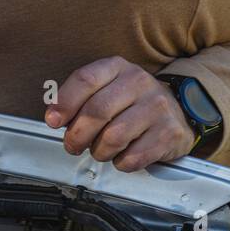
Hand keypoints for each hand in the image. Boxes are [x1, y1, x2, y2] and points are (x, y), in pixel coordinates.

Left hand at [45, 56, 194, 171]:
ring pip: (113, 138)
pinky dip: (120, 163)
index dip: (64, 102)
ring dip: (99, 151)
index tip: (53, 120)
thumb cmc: (131, 104)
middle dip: (77, 135)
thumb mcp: (105, 89)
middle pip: (97, 111)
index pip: (86, 79)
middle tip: (72, 145)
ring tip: (101, 150)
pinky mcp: (169, 133)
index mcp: (117, 68)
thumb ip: (79, 99)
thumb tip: (54, 117)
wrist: (176, 112)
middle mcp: (139, 82)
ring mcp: (157, 107)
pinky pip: (132, 157)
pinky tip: (122, 155)